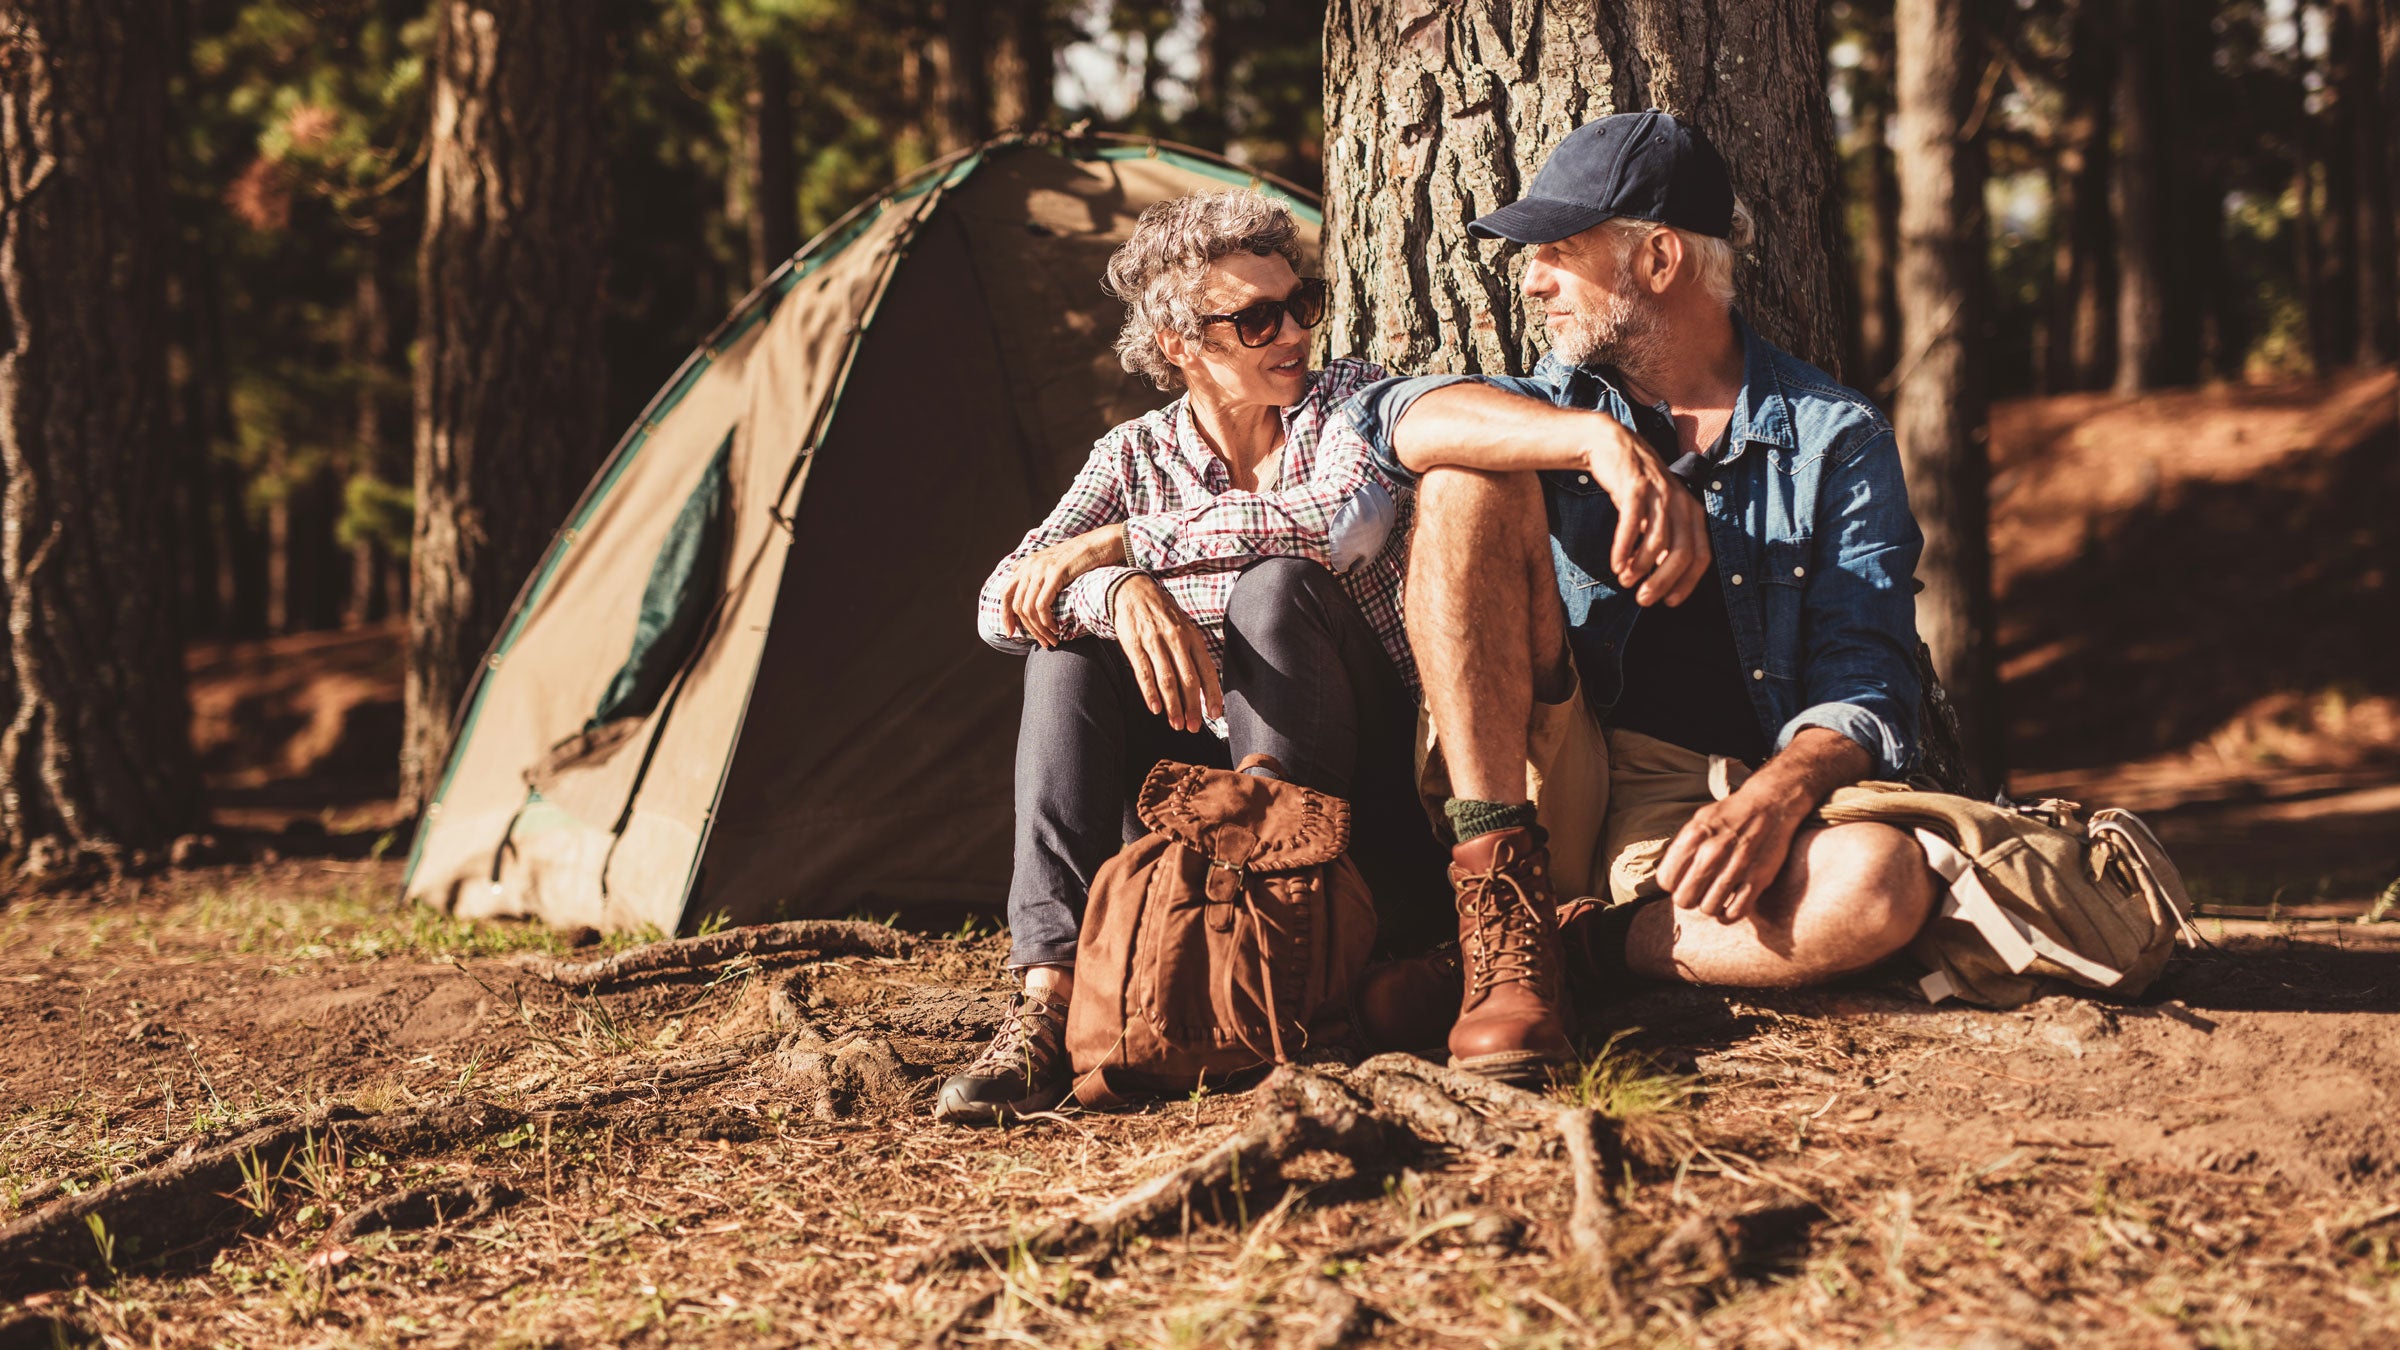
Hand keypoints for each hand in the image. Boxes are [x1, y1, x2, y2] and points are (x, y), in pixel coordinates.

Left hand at [1000, 524, 1125, 645]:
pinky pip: (1042, 605)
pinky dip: (1047, 622)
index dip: (1005, 616)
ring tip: (1052, 640)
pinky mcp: (1056, 574)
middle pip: (1018, 606)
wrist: (1102, 543)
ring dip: (1040, 630)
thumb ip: (1034, 567)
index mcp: (1027, 565)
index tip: (1012, 633)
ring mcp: (1042, 569)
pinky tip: (1056, 629)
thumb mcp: (1053, 559)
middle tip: (1043, 642)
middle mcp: (1030, 566)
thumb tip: (1015, 570)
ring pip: (1029, 609)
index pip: (1006, 594)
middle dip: (1029, 629)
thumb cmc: (1082, 556)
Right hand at [1110, 575, 1222, 734]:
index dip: (1212, 694)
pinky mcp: (1134, 645)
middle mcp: (1176, 639)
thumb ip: (1194, 655)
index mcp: (1193, 636)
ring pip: (1167, 680)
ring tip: (1177, 724)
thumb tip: (1205, 687)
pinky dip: (1150, 693)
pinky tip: (1155, 709)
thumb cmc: (1163, 615)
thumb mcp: (1185, 628)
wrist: (1134, 591)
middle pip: (1188, 679)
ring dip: (1173, 706)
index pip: (1207, 670)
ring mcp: (1155, 642)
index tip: (1215, 715)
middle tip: (1194, 728)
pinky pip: (1144, 673)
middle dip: (1193, 706)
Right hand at [1585, 418, 1710, 606]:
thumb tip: (1663, 581)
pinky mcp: (1635, 486)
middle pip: (1682, 553)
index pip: (1701, 555)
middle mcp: (1681, 502)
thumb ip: (1665, 542)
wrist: (1610, 445)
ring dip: (1641, 567)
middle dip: (1663, 582)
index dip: (1687, 583)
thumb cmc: (1634, 486)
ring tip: (1626, 581)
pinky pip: (1632, 524)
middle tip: (1644, 600)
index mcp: (1692, 512)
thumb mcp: (1657, 514)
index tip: (1670, 603)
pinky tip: (1616, 564)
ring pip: (1658, 541)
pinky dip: (1624, 548)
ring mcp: (1659, 493)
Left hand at [1654, 777, 1809, 922]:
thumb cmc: (1731, 815)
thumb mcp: (1699, 820)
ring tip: (1714, 896)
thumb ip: (1683, 847)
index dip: (1673, 884)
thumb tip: (1668, 877)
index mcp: (1693, 836)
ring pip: (1708, 908)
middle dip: (1689, 899)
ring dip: (1710, 906)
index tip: (1682, 881)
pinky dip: (1728, 916)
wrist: (1771, 803)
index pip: (1666, 880)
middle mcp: (1712, 852)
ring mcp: (1736, 866)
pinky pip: (1735, 912)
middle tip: (1698, 892)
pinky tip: (1727, 908)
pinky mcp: (1758, 878)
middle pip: (1684, 899)